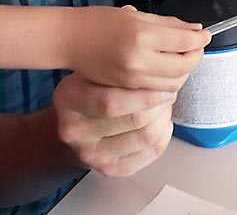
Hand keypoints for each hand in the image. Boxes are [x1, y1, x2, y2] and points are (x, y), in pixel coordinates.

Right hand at [52, 73, 174, 177]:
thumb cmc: (90, 89)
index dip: (146, 94)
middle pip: (135, 120)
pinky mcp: (110, 168)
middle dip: (160, 104)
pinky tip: (160, 121)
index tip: (164, 84)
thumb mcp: (94, 69)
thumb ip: (120, 68)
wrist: (74, 122)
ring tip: (164, 104)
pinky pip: (151, 152)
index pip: (112, 102)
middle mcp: (75, 131)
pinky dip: (164, 133)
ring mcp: (91, 154)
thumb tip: (159, 68)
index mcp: (69, 100)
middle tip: (168, 91)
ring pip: (147, 137)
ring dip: (164, 117)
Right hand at [67, 5, 208, 90]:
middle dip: (195, 57)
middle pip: (183, 67)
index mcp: (141, 36)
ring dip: (184, 73)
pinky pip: (156, 93)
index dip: (199, 38)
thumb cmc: (98, 22)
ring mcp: (132, 79)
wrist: (70, 40)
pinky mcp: (126, 91)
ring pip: (173, 84)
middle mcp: (138, 60)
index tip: (205, 35)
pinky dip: (167, 84)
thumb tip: (193, 29)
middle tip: (196, 48)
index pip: (184, 41)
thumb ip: (167, 24)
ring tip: (182, 60)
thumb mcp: (135, 16)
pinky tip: (166, 74)